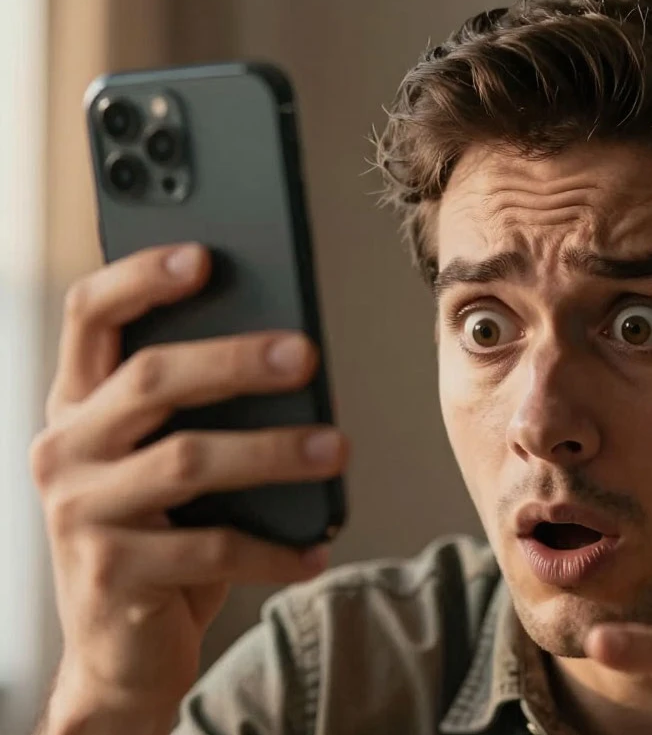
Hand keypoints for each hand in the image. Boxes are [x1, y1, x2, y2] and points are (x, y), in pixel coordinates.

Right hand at [32, 243, 347, 731]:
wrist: (122, 646)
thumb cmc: (160, 532)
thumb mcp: (167, 461)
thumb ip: (198, 410)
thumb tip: (290, 354)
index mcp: (78, 404)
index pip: (90, 316)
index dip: (140, 278)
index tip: (203, 256)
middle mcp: (64, 448)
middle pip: (149, 379)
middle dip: (233, 360)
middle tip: (304, 354)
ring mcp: (79, 512)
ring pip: (187, 460)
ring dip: (272, 452)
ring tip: (336, 448)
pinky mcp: (111, 574)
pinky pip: (210, 549)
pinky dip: (273, 549)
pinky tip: (315, 548)